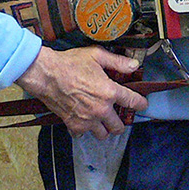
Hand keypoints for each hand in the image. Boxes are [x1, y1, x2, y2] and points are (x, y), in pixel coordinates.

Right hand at [15, 45, 147, 139]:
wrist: (46, 74)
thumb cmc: (70, 63)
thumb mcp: (97, 55)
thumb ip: (118, 62)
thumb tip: (134, 65)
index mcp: (109, 91)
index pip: (132, 102)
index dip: (140, 103)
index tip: (142, 105)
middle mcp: (101, 109)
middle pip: (119, 126)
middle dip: (121, 121)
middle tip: (117, 115)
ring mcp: (87, 120)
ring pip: (103, 134)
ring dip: (104, 128)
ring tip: (101, 120)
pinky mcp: (73, 125)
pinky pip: (84, 134)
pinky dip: (85, 129)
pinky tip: (83, 119)